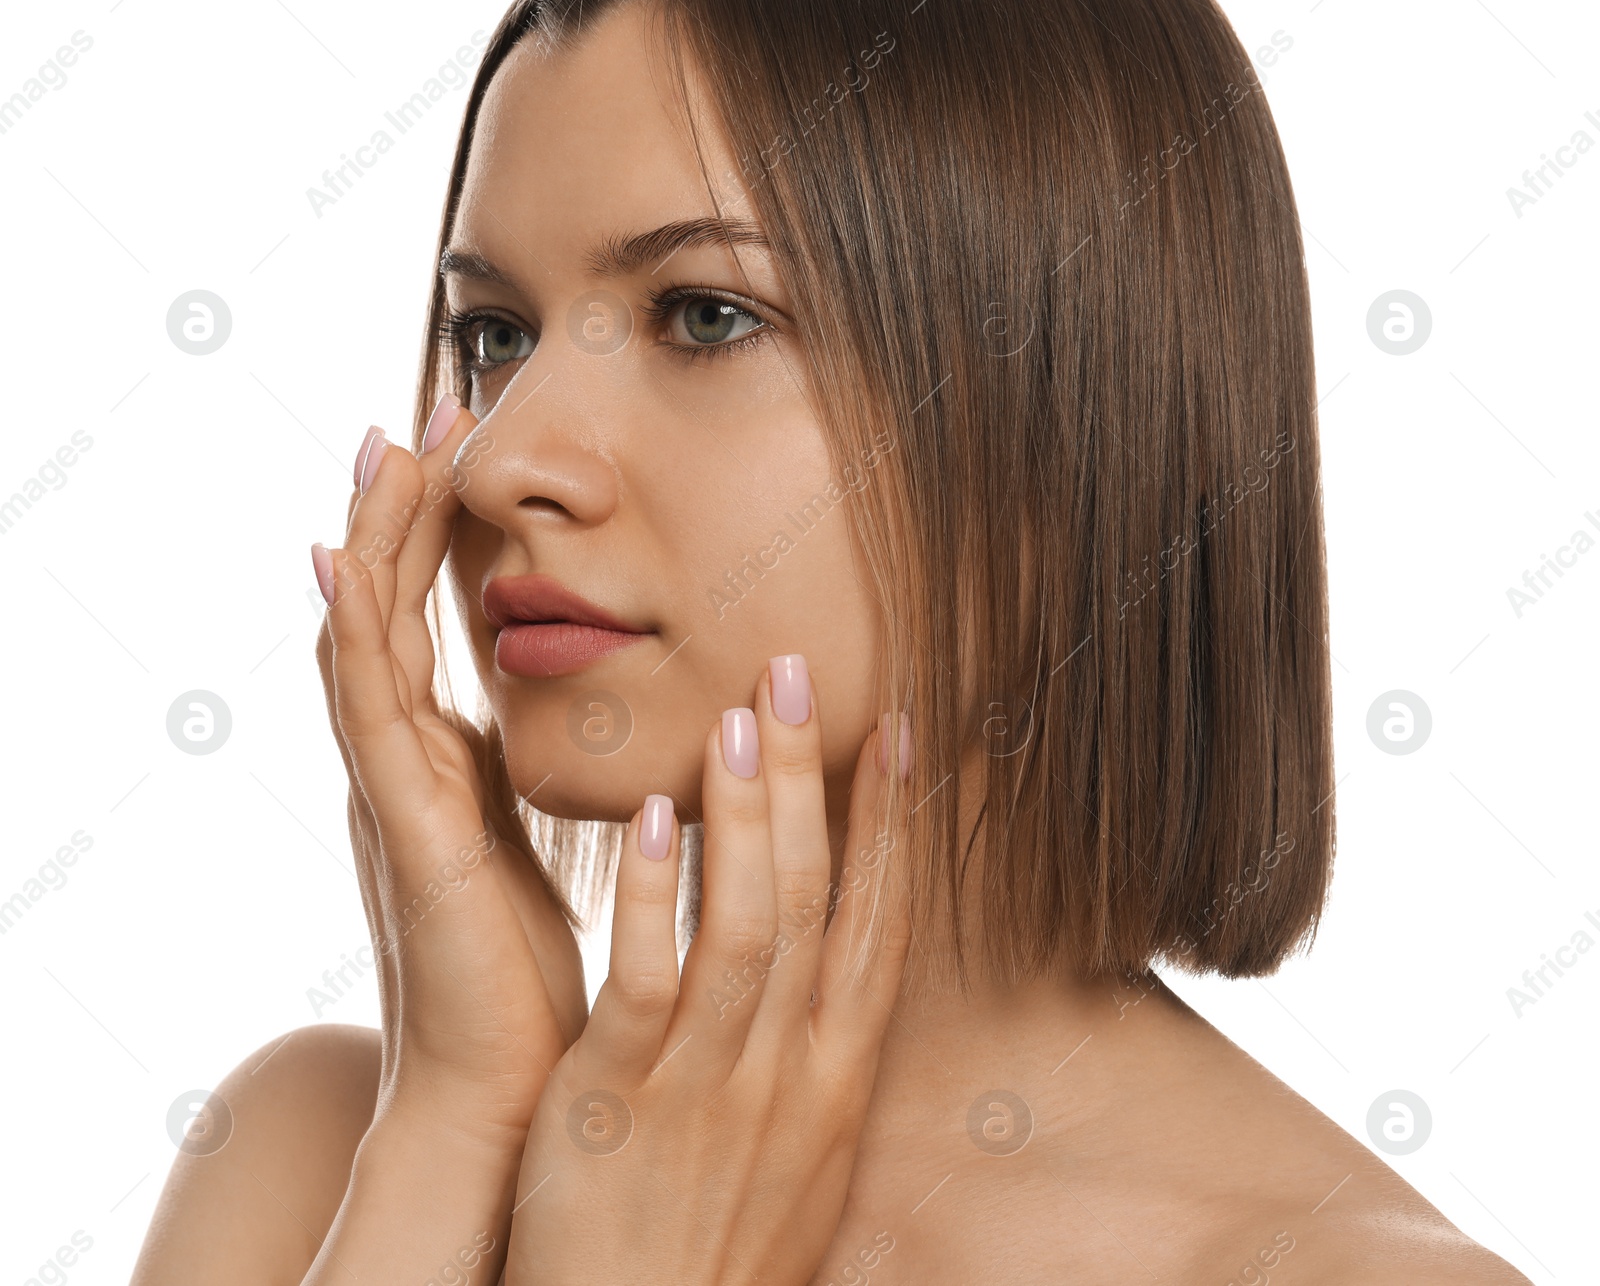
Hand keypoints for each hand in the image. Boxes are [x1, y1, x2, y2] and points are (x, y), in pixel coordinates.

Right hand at [313, 399, 587, 1151]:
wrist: (501, 1079)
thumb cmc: (524, 963)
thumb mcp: (532, 834)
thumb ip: (533, 765)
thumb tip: (568, 699)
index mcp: (441, 757)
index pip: (425, 616)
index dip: (433, 528)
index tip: (459, 440)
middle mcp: (402, 758)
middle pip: (386, 602)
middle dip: (400, 504)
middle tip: (423, 406)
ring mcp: (389, 786)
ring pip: (365, 634)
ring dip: (373, 538)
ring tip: (385, 444)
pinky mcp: (398, 823)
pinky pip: (365, 708)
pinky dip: (352, 632)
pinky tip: (341, 565)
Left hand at [504, 655, 912, 1285]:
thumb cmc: (718, 1254)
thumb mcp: (803, 1162)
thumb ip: (815, 1058)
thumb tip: (836, 975)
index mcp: (839, 1080)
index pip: (879, 922)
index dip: (890, 820)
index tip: (893, 732)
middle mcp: (790, 1072)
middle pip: (815, 898)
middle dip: (812, 779)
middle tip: (797, 671)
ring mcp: (707, 1086)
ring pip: (746, 924)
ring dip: (747, 812)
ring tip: (741, 715)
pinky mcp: (617, 1101)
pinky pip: (647, 981)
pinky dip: (656, 895)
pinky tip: (658, 820)